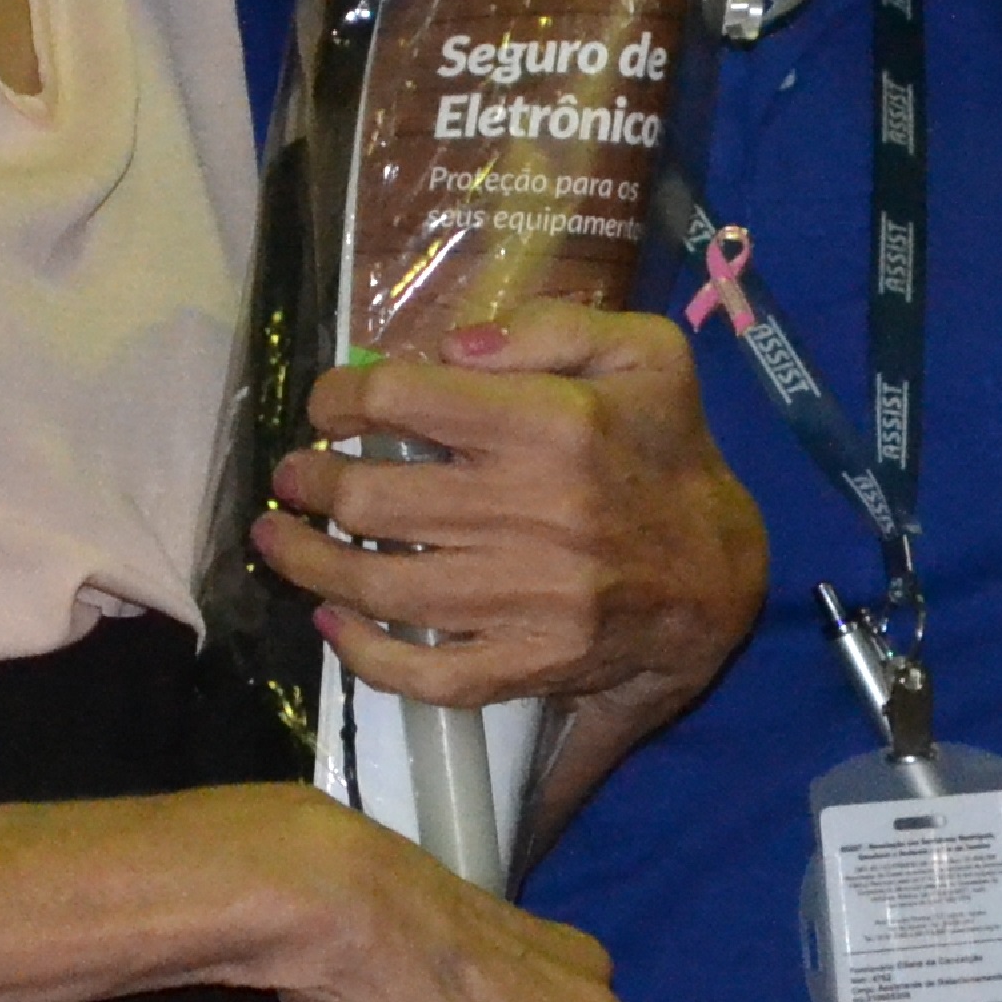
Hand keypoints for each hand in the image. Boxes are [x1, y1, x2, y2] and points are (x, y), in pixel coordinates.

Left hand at [256, 307, 764, 732]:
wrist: (723, 574)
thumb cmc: (670, 451)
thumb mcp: (645, 352)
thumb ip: (549, 328)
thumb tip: (450, 349)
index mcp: (554, 423)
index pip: (403, 399)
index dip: (342, 397)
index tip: (328, 406)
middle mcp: (535, 510)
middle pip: (374, 496)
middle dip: (310, 481)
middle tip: (292, 477)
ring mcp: (531, 596)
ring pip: (383, 585)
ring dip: (309, 563)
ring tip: (278, 541)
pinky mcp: (533, 663)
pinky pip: (429, 673)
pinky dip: (366, 654)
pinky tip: (333, 622)